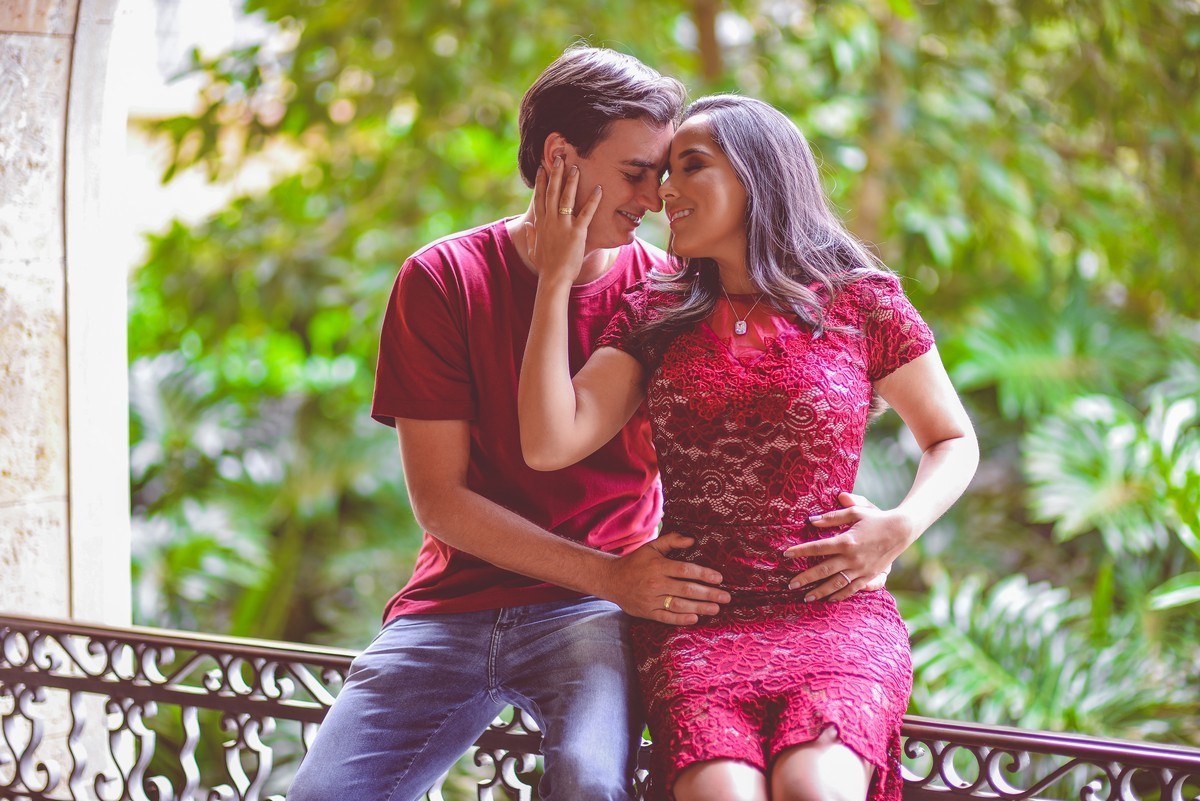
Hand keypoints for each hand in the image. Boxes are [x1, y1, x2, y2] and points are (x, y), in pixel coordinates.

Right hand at [524, 156, 602, 285]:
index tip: (542, 168)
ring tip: (575, 166)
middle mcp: (550, 221)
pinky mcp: (577, 232)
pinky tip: (599, 189)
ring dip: (571, 181)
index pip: (540, 197)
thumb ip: (530, 235)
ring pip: (567, 198)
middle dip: (555, 174)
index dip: (541, 182)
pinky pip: (586, 213)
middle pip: (552, 192)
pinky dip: (593, 200)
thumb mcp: (533, 249)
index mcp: (541, 224)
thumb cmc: (545, 266)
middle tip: (559, 158)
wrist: (553, 278)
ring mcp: (563, 225)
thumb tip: (527, 224)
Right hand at [600, 532, 729, 624]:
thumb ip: (672, 540)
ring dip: (699, 607)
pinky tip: (695, 618)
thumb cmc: (635, 561)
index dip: (703, 574)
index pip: (685, 570)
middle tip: (727, 597)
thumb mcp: (651, 547)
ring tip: (716, 608)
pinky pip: (666, 617)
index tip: (719, 578)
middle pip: (686, 589)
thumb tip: (692, 539)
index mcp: (658, 566)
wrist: (611, 579)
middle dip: (708, 593)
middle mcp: (655, 583)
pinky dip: (681, 619)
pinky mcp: (647, 612)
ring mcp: (651, 599)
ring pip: (679, 605)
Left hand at [783, 492, 909, 602]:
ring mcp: (861, 569)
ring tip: (805, 597)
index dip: (800, 551)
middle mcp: (853, 558)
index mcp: (847, 540)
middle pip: (824, 570)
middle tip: (790, 584)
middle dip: (806, 578)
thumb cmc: (876, 518)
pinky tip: (828, 599)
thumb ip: (832, 516)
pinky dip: (840, 595)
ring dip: (820, 591)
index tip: (786, 555)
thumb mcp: (855, 512)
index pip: (818, 548)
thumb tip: (811, 520)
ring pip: (837, 584)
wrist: (901, 531)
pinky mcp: (870, 576)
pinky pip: (852, 589)